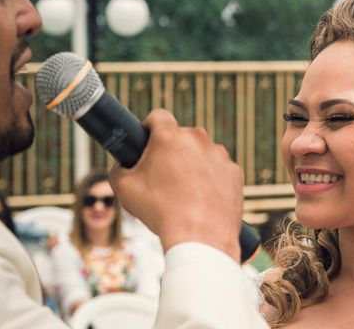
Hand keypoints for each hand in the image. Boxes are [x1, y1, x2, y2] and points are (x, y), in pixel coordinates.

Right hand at [109, 109, 243, 260]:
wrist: (201, 237)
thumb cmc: (160, 211)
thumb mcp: (124, 189)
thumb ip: (118, 170)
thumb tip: (122, 166)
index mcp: (170, 136)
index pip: (157, 116)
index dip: (149, 127)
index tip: (147, 140)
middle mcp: (198, 139)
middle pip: (181, 136)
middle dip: (171, 150)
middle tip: (163, 175)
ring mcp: (219, 154)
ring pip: (201, 152)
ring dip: (193, 164)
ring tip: (184, 192)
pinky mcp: (234, 171)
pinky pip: (218, 169)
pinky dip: (211, 179)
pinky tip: (202, 199)